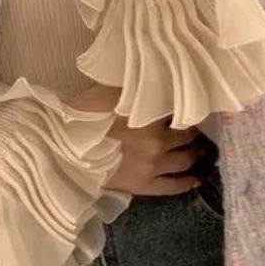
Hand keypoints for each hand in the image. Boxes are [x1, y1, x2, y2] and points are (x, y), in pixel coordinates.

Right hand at [65, 84, 203, 198]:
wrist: (66, 154)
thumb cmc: (83, 119)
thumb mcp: (109, 93)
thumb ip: (133, 89)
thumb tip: (150, 79)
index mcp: (149, 117)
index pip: (177, 109)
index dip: (183, 106)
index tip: (188, 104)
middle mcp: (158, 142)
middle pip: (186, 135)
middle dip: (192, 131)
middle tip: (194, 128)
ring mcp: (154, 166)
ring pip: (185, 160)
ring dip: (195, 153)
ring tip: (199, 149)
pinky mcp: (145, 186)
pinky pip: (174, 185)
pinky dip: (189, 181)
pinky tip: (197, 178)